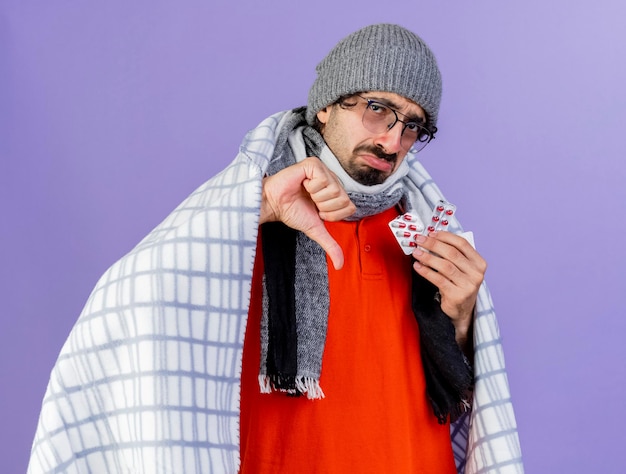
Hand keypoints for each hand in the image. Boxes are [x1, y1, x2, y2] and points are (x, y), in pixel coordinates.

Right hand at [260, 157, 355, 269]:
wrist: (274, 204)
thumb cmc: (292, 211)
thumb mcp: (315, 229)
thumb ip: (330, 245)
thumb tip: (340, 265)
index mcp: (337, 192)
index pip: (349, 207)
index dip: (332, 214)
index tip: (317, 210)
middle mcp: (333, 179)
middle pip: (343, 199)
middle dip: (324, 206)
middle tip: (310, 201)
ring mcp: (324, 170)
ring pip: (334, 189)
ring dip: (316, 196)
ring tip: (305, 192)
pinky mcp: (313, 164)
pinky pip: (323, 179)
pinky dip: (311, 187)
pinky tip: (302, 184)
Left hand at [411, 231, 486, 346]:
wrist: (462, 310)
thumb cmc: (459, 284)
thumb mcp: (462, 269)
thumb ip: (452, 254)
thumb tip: (430, 238)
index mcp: (479, 263)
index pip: (462, 243)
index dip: (445, 236)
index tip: (430, 233)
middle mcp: (476, 274)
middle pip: (452, 253)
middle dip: (433, 244)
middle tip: (419, 240)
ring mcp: (468, 285)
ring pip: (445, 266)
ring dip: (427, 257)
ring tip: (416, 252)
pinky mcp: (457, 295)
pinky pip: (438, 279)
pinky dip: (426, 271)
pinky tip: (417, 266)